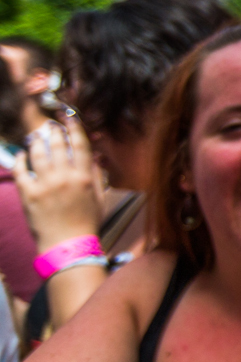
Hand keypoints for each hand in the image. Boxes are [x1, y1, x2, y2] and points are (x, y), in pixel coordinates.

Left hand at [15, 117, 103, 249]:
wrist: (68, 244)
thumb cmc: (87, 222)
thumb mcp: (99, 197)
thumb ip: (95, 175)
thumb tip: (93, 156)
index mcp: (83, 177)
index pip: (79, 145)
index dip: (74, 128)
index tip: (69, 117)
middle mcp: (64, 177)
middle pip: (57, 145)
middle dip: (53, 131)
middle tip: (50, 126)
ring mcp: (45, 185)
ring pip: (38, 154)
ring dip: (36, 141)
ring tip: (35, 136)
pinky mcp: (29, 194)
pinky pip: (21, 171)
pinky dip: (20, 160)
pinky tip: (21, 155)